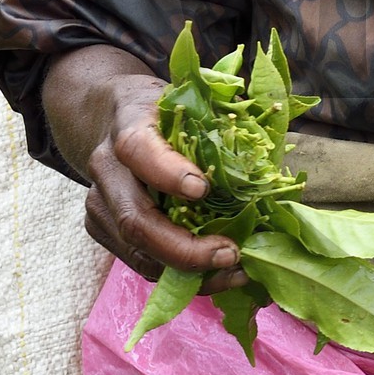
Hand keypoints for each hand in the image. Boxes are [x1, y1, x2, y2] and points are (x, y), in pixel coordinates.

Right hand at [42, 46, 246, 286]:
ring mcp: (101, 204)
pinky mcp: (102, 228)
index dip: (168, 173)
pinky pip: (140, 261)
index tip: (203, 189)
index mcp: (128, 126)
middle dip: (185, 247)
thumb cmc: (162, 111)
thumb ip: (218, 120)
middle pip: (135, 220)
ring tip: (235, 270)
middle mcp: (107, 169)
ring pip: (138, 250)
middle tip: (231, 253)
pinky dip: (179, 274)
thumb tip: (272, 147)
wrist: (109, 119)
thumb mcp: (187, 100)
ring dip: (188, 269)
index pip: (138, 150)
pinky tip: (217, 274)